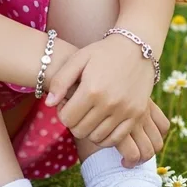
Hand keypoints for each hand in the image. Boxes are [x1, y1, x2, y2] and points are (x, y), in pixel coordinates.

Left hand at [44, 38, 168, 167]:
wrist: (136, 47)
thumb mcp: (78, 59)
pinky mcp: (137, 115)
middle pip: (80, 131)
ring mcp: (125, 110)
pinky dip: (106, 136)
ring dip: (89, 130)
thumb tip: (49, 104)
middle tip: (77, 109)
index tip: (66, 102)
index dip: (62, 112)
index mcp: (91, 89)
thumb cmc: (103, 52)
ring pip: (97, 137)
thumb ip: (60, 81)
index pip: (67, 119)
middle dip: (74, 122)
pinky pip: (116, 139)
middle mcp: (109, 103)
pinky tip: (102, 124)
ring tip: (89, 114)